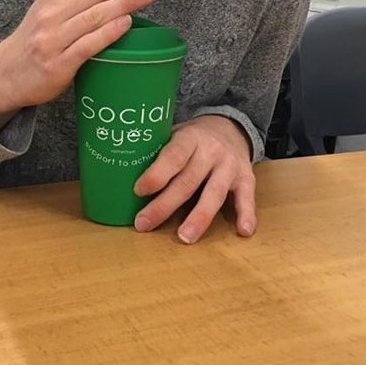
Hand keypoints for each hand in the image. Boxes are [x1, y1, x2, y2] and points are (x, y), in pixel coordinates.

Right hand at [0, 0, 159, 134]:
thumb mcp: (50, 11)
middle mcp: (53, 13)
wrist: (5, 74)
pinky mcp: (58, 63)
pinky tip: (127, 23)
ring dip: (127, 2)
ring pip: (96, 15)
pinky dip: (108, 32)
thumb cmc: (35, 40)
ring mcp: (54, 38)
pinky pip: (88, 45)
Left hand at [132, 113, 256, 243]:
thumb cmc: (192, 139)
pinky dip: (246, 214)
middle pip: (187, 181)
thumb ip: (157, 152)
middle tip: (144, 224)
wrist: (230, 127)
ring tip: (184, 237)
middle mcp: (211, 151)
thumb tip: (118, 176)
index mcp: (190, 138)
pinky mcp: (247, 178)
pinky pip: (247, 198)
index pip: (173, 156)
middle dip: (164, 205)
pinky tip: (243, 231)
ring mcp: (230, 165)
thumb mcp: (174, 134)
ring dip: (199, 217)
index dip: (156, 174)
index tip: (138, 191)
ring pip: (214, 194)